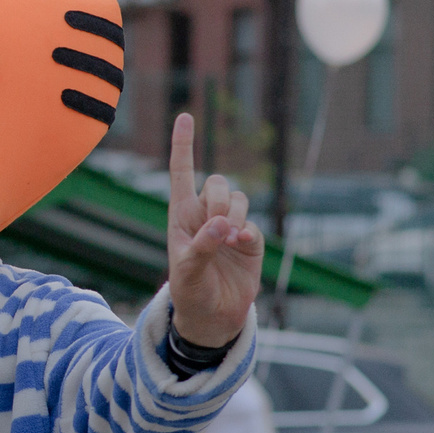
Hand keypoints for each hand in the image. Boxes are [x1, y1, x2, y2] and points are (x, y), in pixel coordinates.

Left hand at [165, 115, 262, 348]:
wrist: (212, 316)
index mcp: (181, 215)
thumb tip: (223, 225)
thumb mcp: (187, 270)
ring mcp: (229, 227)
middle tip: (217, 224)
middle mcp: (205, 216)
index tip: (185, 116)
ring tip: (228, 240)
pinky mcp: (249, 242)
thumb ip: (202, 246)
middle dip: (219, 198)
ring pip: (239, 199)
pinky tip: (239, 246)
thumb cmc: (189, 291)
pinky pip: (253, 225)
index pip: (181, 173)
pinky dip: (247, 233)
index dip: (183, 145)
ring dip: (235, 215)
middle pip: (218, 183)